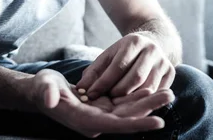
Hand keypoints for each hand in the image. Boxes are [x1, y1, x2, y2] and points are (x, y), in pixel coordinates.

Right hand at [31, 69, 173, 137]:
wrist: (43, 91)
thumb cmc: (42, 90)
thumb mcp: (44, 89)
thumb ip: (48, 94)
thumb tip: (52, 100)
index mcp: (85, 121)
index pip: (117, 125)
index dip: (137, 124)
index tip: (158, 121)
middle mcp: (97, 122)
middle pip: (129, 117)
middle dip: (149, 108)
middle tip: (170, 95)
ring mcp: (101, 114)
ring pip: (130, 109)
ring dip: (148, 101)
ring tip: (168, 92)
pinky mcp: (103, 106)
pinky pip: (125, 103)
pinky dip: (139, 97)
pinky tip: (153, 87)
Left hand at [76, 33, 175, 99]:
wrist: (152, 42)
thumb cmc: (124, 54)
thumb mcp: (108, 56)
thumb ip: (93, 72)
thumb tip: (80, 90)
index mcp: (133, 42)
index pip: (118, 66)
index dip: (104, 82)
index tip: (91, 95)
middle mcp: (151, 50)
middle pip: (135, 77)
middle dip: (119, 92)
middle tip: (107, 102)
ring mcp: (163, 61)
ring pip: (148, 87)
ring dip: (132, 100)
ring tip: (119, 105)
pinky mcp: (171, 72)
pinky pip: (158, 92)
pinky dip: (145, 100)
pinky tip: (133, 104)